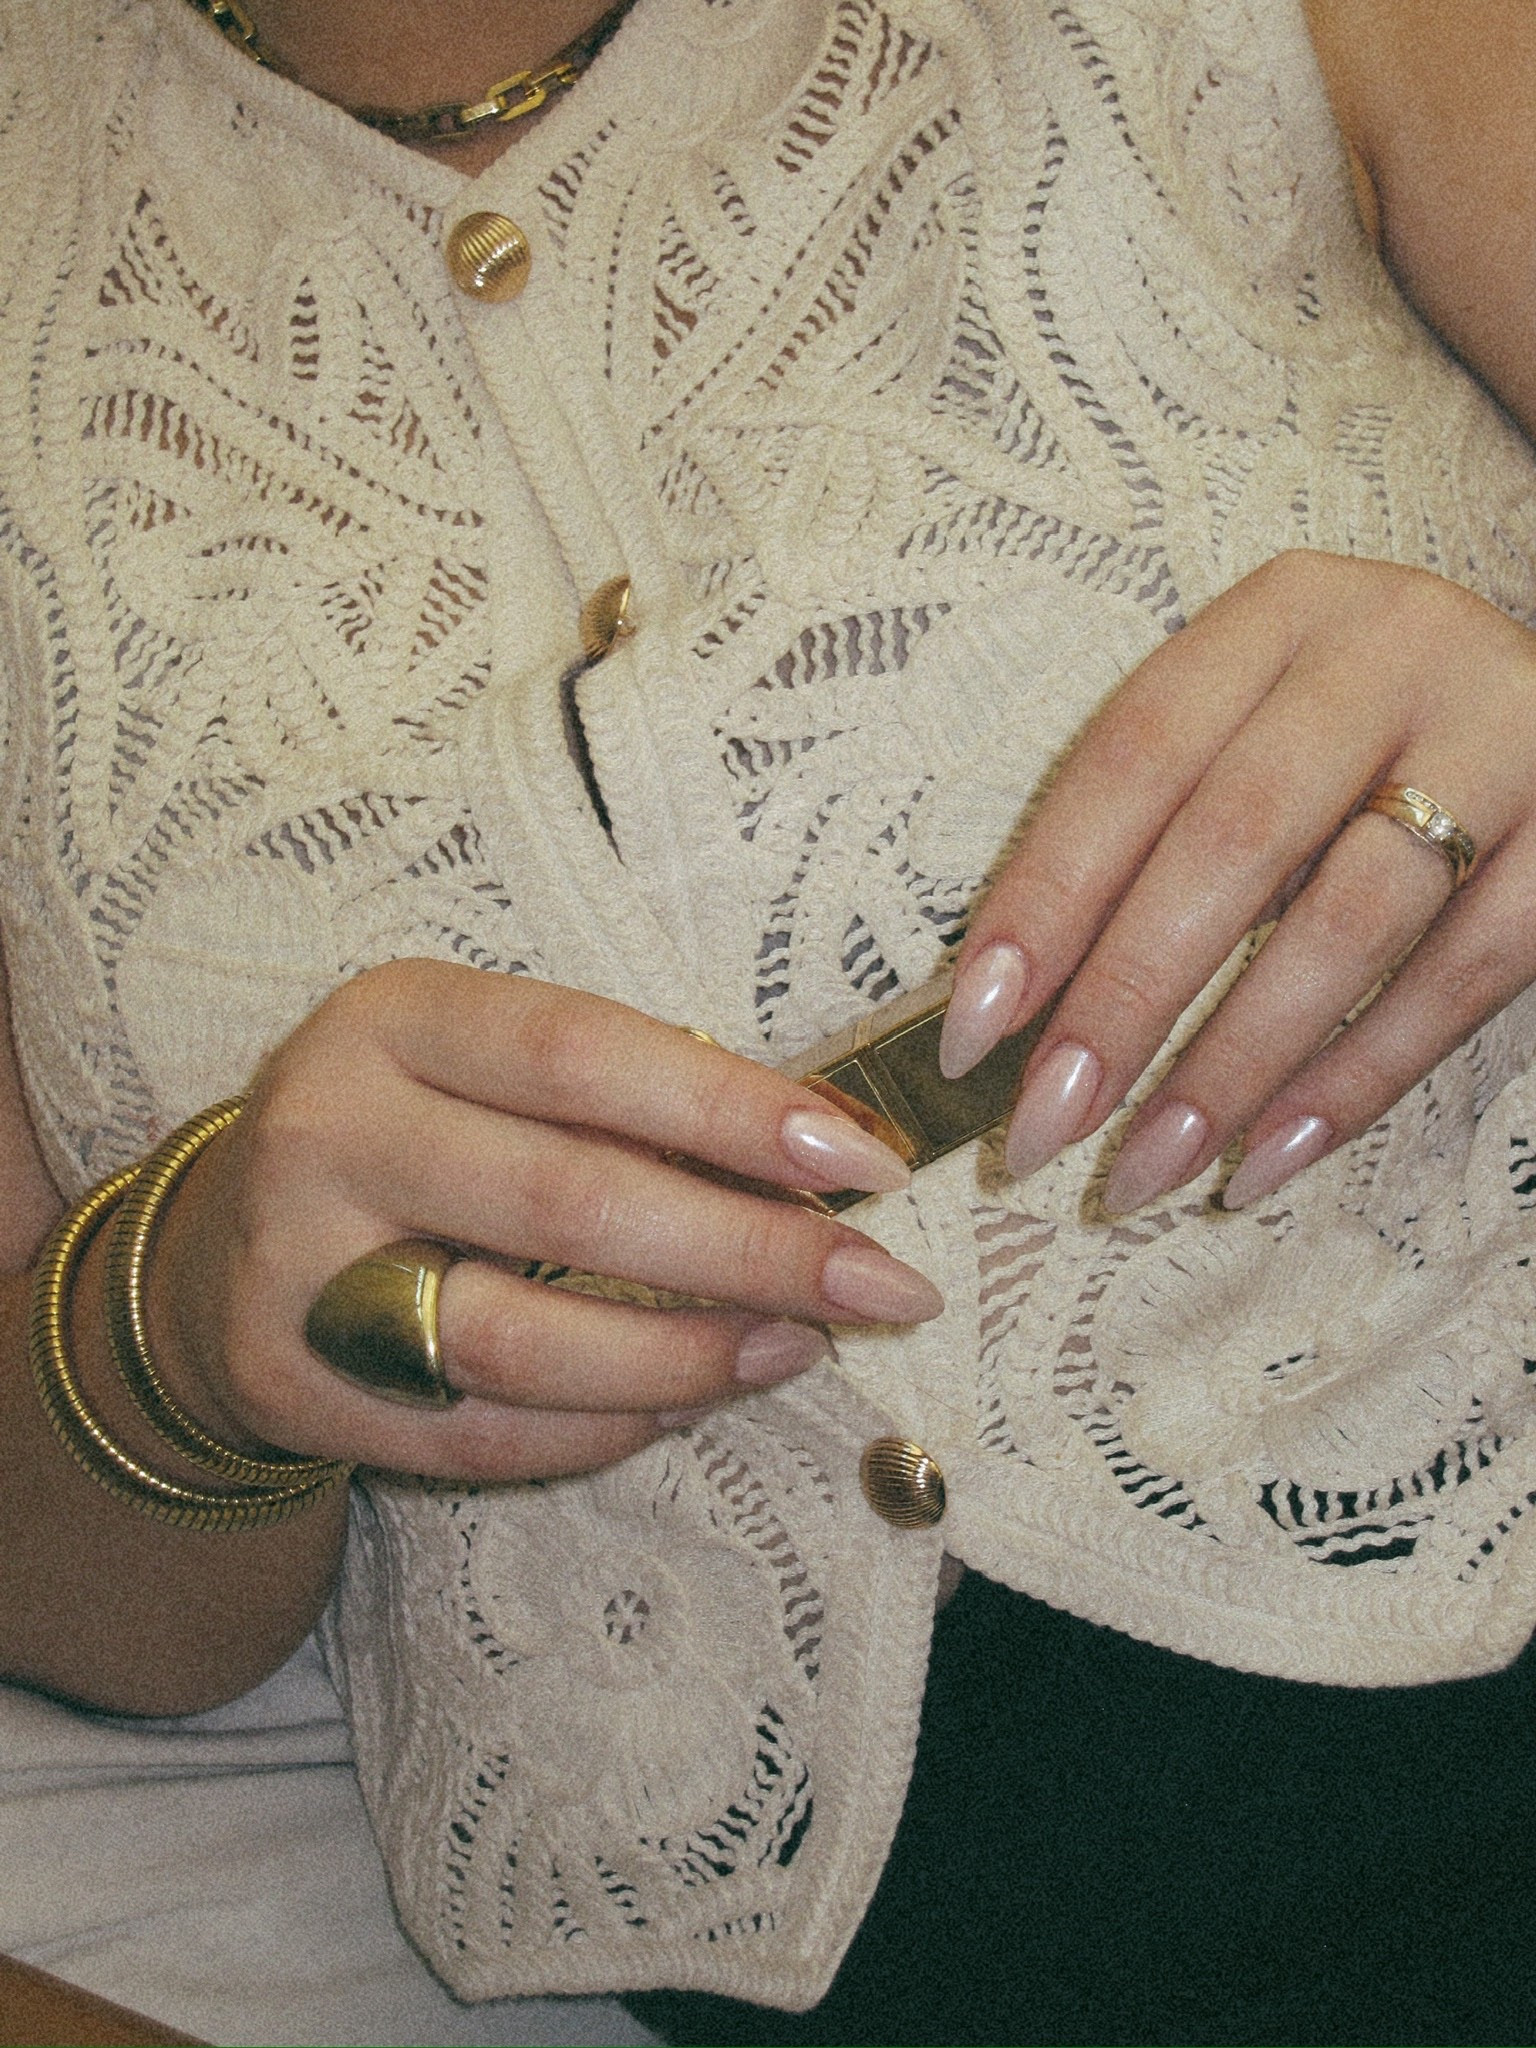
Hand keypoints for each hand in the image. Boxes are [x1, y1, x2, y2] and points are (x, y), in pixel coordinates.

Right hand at [148, 963, 936, 1482]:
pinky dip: (607, 1428)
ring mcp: (298, 1269)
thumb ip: (623, 1092)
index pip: (585, 1054)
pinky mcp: (295, 1387)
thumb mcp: (483, 1064)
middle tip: (883, 1286)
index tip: (865, 1161)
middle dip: (754, 1253)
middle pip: (572, 1203)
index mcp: (396, 1018)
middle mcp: (331, 1130)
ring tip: (796, 1345)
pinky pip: (483, 1433)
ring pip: (525, 1340)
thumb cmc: (409, 1134)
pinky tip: (690, 1402)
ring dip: (690, 1356)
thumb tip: (820, 1152)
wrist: (216, 1250)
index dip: (736, 1111)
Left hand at [936, 550, 1535, 1211]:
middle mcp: (1394, 652)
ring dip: (1228, 1065)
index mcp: (1282, 612)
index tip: (972, 1027)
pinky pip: (1460, 980)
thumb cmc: (1363, 743)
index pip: (1134, 755)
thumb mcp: (1255, 733)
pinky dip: (1350, 1084)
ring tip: (1141, 1169)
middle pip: (1232, 838)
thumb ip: (1152, 830)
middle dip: (1123, 999)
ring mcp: (1504, 739)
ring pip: (1347, 922)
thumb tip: (1006, 1003)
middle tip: (1042, 1125)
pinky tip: (1261, 1162)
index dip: (1045, 894)